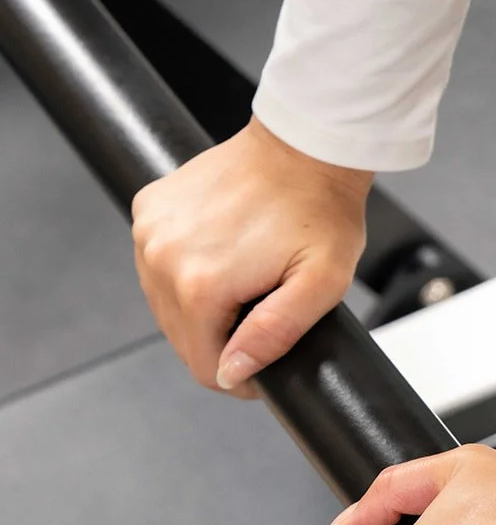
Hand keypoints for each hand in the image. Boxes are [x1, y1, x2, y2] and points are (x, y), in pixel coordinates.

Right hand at [131, 116, 372, 394]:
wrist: (303, 147)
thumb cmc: (320, 211)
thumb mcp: (320, 285)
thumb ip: (274, 335)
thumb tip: (230, 372)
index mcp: (200, 284)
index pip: (206, 367)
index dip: (240, 377)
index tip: (266, 362)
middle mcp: (162, 257)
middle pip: (183, 340)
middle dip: (223, 340)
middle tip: (262, 314)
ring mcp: (148, 230)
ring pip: (166, 306)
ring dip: (202, 308)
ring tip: (245, 282)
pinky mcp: (147, 209)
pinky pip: (158, 266)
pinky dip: (184, 272)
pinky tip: (222, 255)